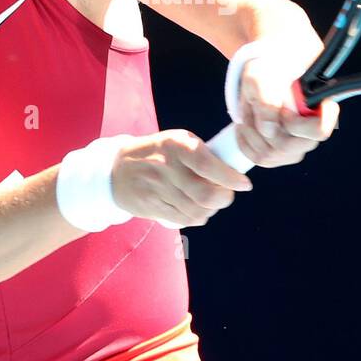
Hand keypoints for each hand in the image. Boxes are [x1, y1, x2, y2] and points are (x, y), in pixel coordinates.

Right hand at [110, 130, 252, 227]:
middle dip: (224, 198)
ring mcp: (157, 190)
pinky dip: (197, 218)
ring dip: (212, 210)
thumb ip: (201, 153)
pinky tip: (198, 210)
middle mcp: (165, 167)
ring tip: (213, 202)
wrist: (116, 169)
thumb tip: (233, 171)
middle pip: (205, 194)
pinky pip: (183, 220)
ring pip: (196, 211)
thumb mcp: (176, 140)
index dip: (230, 178)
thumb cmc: (157, 152)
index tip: (244, 184)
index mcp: (175, 145)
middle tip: (228, 194)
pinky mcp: (151, 207)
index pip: (207, 165)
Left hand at [232, 53, 339, 167]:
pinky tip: (245, 123)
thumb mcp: (261, 77)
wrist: (264, 78)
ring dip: (251, 131)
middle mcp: (311, 135)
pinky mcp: (280, 157)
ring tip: (249, 110)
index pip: (320, 130)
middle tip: (255, 105)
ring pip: (269, 154)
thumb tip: (270, 130)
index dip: (298, 124)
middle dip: (262, 127)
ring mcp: (296, 150)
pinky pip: (258, 159)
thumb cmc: (268, 73)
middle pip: (286, 146)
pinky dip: (245, 140)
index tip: (284, 108)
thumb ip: (267, 100)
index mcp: (318, 110)